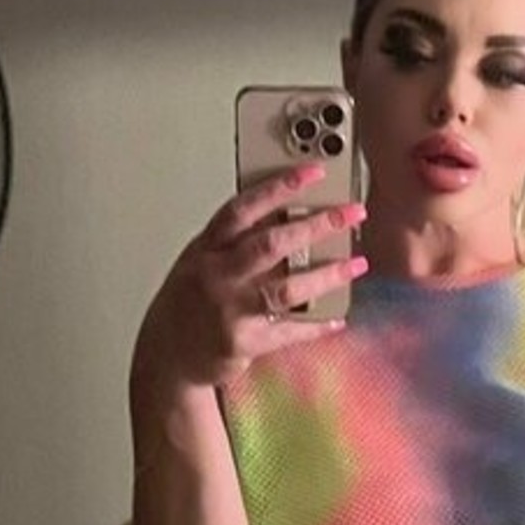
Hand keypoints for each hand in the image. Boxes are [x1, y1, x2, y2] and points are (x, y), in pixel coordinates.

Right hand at [132, 166, 367, 393]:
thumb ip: (236, 239)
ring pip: (286, 289)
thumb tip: (285, 213)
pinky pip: (288, 332)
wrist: (167, 353)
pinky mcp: (242, 342)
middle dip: (317, 225)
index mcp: (206, 247)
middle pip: (272, 244)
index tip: (314, 172)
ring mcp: (228, 310)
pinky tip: (338, 317)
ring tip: (357, 264)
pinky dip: (316, 325)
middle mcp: (216, 275)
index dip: (280, 187)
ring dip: (327, 275)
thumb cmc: (189, 301)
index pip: (244, 208)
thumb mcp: (201, 259)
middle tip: (352, 213)